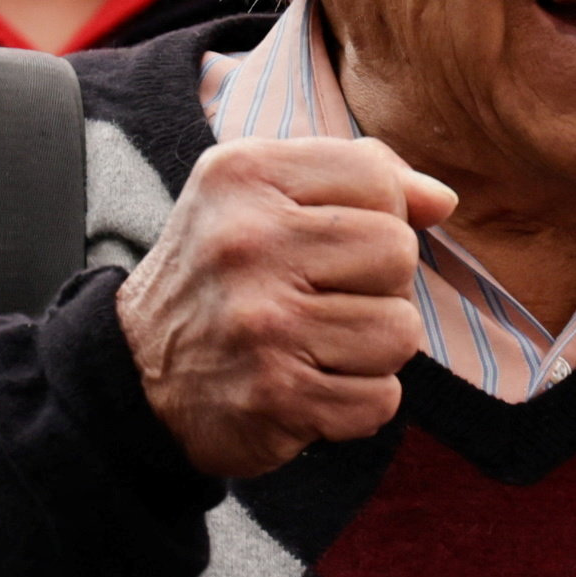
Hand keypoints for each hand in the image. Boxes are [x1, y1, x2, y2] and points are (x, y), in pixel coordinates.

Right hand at [118, 134, 451, 475]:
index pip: (378, 179)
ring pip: (401, 331)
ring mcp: (263, 322)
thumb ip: (356, 177)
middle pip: (397, 254)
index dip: (374, 216)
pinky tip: (308, 387)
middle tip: (319, 299)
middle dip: (376, 285)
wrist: (134, 374)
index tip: (327, 244)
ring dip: (370, 350)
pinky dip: (355, 403)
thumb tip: (442, 201)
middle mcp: (249, 241)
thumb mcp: (264, 195)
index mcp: (246, 173)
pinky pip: (381, 400)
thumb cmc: (222, 274)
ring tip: (314, 344)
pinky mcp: (277, 394)